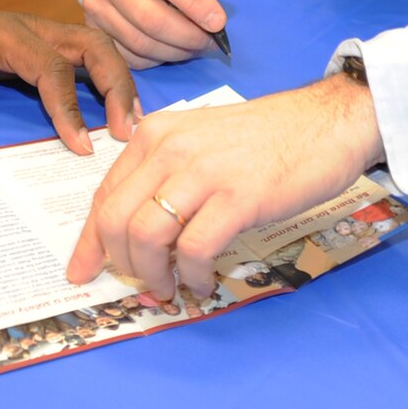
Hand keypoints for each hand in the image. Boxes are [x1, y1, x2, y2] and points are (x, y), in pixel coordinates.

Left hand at [0, 10, 139, 162]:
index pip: (49, 66)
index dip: (68, 107)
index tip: (81, 146)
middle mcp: (27, 27)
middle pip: (89, 43)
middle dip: (115, 83)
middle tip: (127, 132)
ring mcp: (38, 34)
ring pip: (94, 46)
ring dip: (118, 80)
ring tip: (132, 126)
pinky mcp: (41, 48)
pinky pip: (82, 59)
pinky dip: (106, 81)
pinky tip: (117, 115)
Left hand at [66, 74, 383, 299]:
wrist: (323, 121)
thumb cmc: (264, 138)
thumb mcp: (199, 144)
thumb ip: (166, 177)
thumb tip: (140, 234)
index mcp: (154, 135)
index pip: (104, 195)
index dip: (91, 240)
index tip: (84, 269)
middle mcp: (169, 148)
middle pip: (115, 219)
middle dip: (120, 264)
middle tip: (142, 286)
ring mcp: (202, 171)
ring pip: (146, 235)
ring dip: (152, 274)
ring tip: (171, 287)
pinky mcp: (237, 196)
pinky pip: (194, 248)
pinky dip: (192, 275)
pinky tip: (202, 280)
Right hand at [81, 0, 237, 67]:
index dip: (194, 1)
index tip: (218, 21)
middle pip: (151, 17)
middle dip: (188, 35)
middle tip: (210, 40)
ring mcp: (96, 5)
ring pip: (141, 42)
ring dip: (177, 51)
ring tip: (196, 46)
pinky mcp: (94, 29)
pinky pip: (131, 57)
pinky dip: (158, 59)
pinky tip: (173, 49)